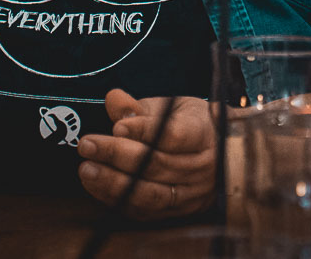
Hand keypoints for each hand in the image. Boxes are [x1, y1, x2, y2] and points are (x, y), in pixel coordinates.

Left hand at [76, 90, 215, 219]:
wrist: (222, 153)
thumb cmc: (193, 126)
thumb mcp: (172, 107)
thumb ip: (140, 107)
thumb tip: (113, 99)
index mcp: (204, 134)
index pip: (174, 135)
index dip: (144, 131)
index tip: (118, 126)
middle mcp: (202, 168)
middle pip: (157, 164)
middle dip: (117, 154)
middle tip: (88, 144)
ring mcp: (192, 194)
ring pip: (150, 192)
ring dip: (113, 182)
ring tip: (87, 169)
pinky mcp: (178, 211)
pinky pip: (145, 210)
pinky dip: (118, 198)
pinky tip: (97, 185)